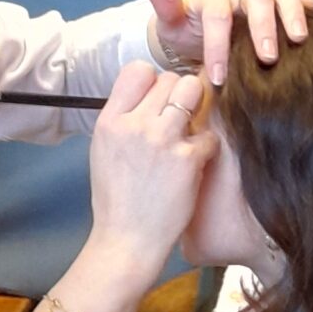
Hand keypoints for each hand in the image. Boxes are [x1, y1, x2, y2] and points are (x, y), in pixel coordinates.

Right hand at [87, 59, 213, 276]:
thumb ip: (123, 121)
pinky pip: (209, 133)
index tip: (158, 100)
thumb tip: (148, 98)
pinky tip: (195, 164)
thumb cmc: (117, 201)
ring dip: (197, 110)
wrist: (127, 241)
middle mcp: (133, 125)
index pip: (137, 70)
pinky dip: (207, 148)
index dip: (154, 81)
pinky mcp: (187, 158)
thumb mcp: (103, 152)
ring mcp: (161, 140)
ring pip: (194, 91)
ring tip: (190, 134)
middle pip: (171, 79)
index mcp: (109, 122)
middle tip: (179, 120)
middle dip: (180, 95)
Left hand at [140, 0, 309, 84]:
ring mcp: (269, 0)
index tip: (216, 75)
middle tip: (266, 58)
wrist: (206, 37)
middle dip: (262, 28)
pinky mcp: (288, 10)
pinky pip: (309, 1)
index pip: (218, 15)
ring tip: (300, 41)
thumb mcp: (172, 23)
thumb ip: (165, 5)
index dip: (217, 44)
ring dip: (293, 15)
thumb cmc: (189, 32)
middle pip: (257, 1)